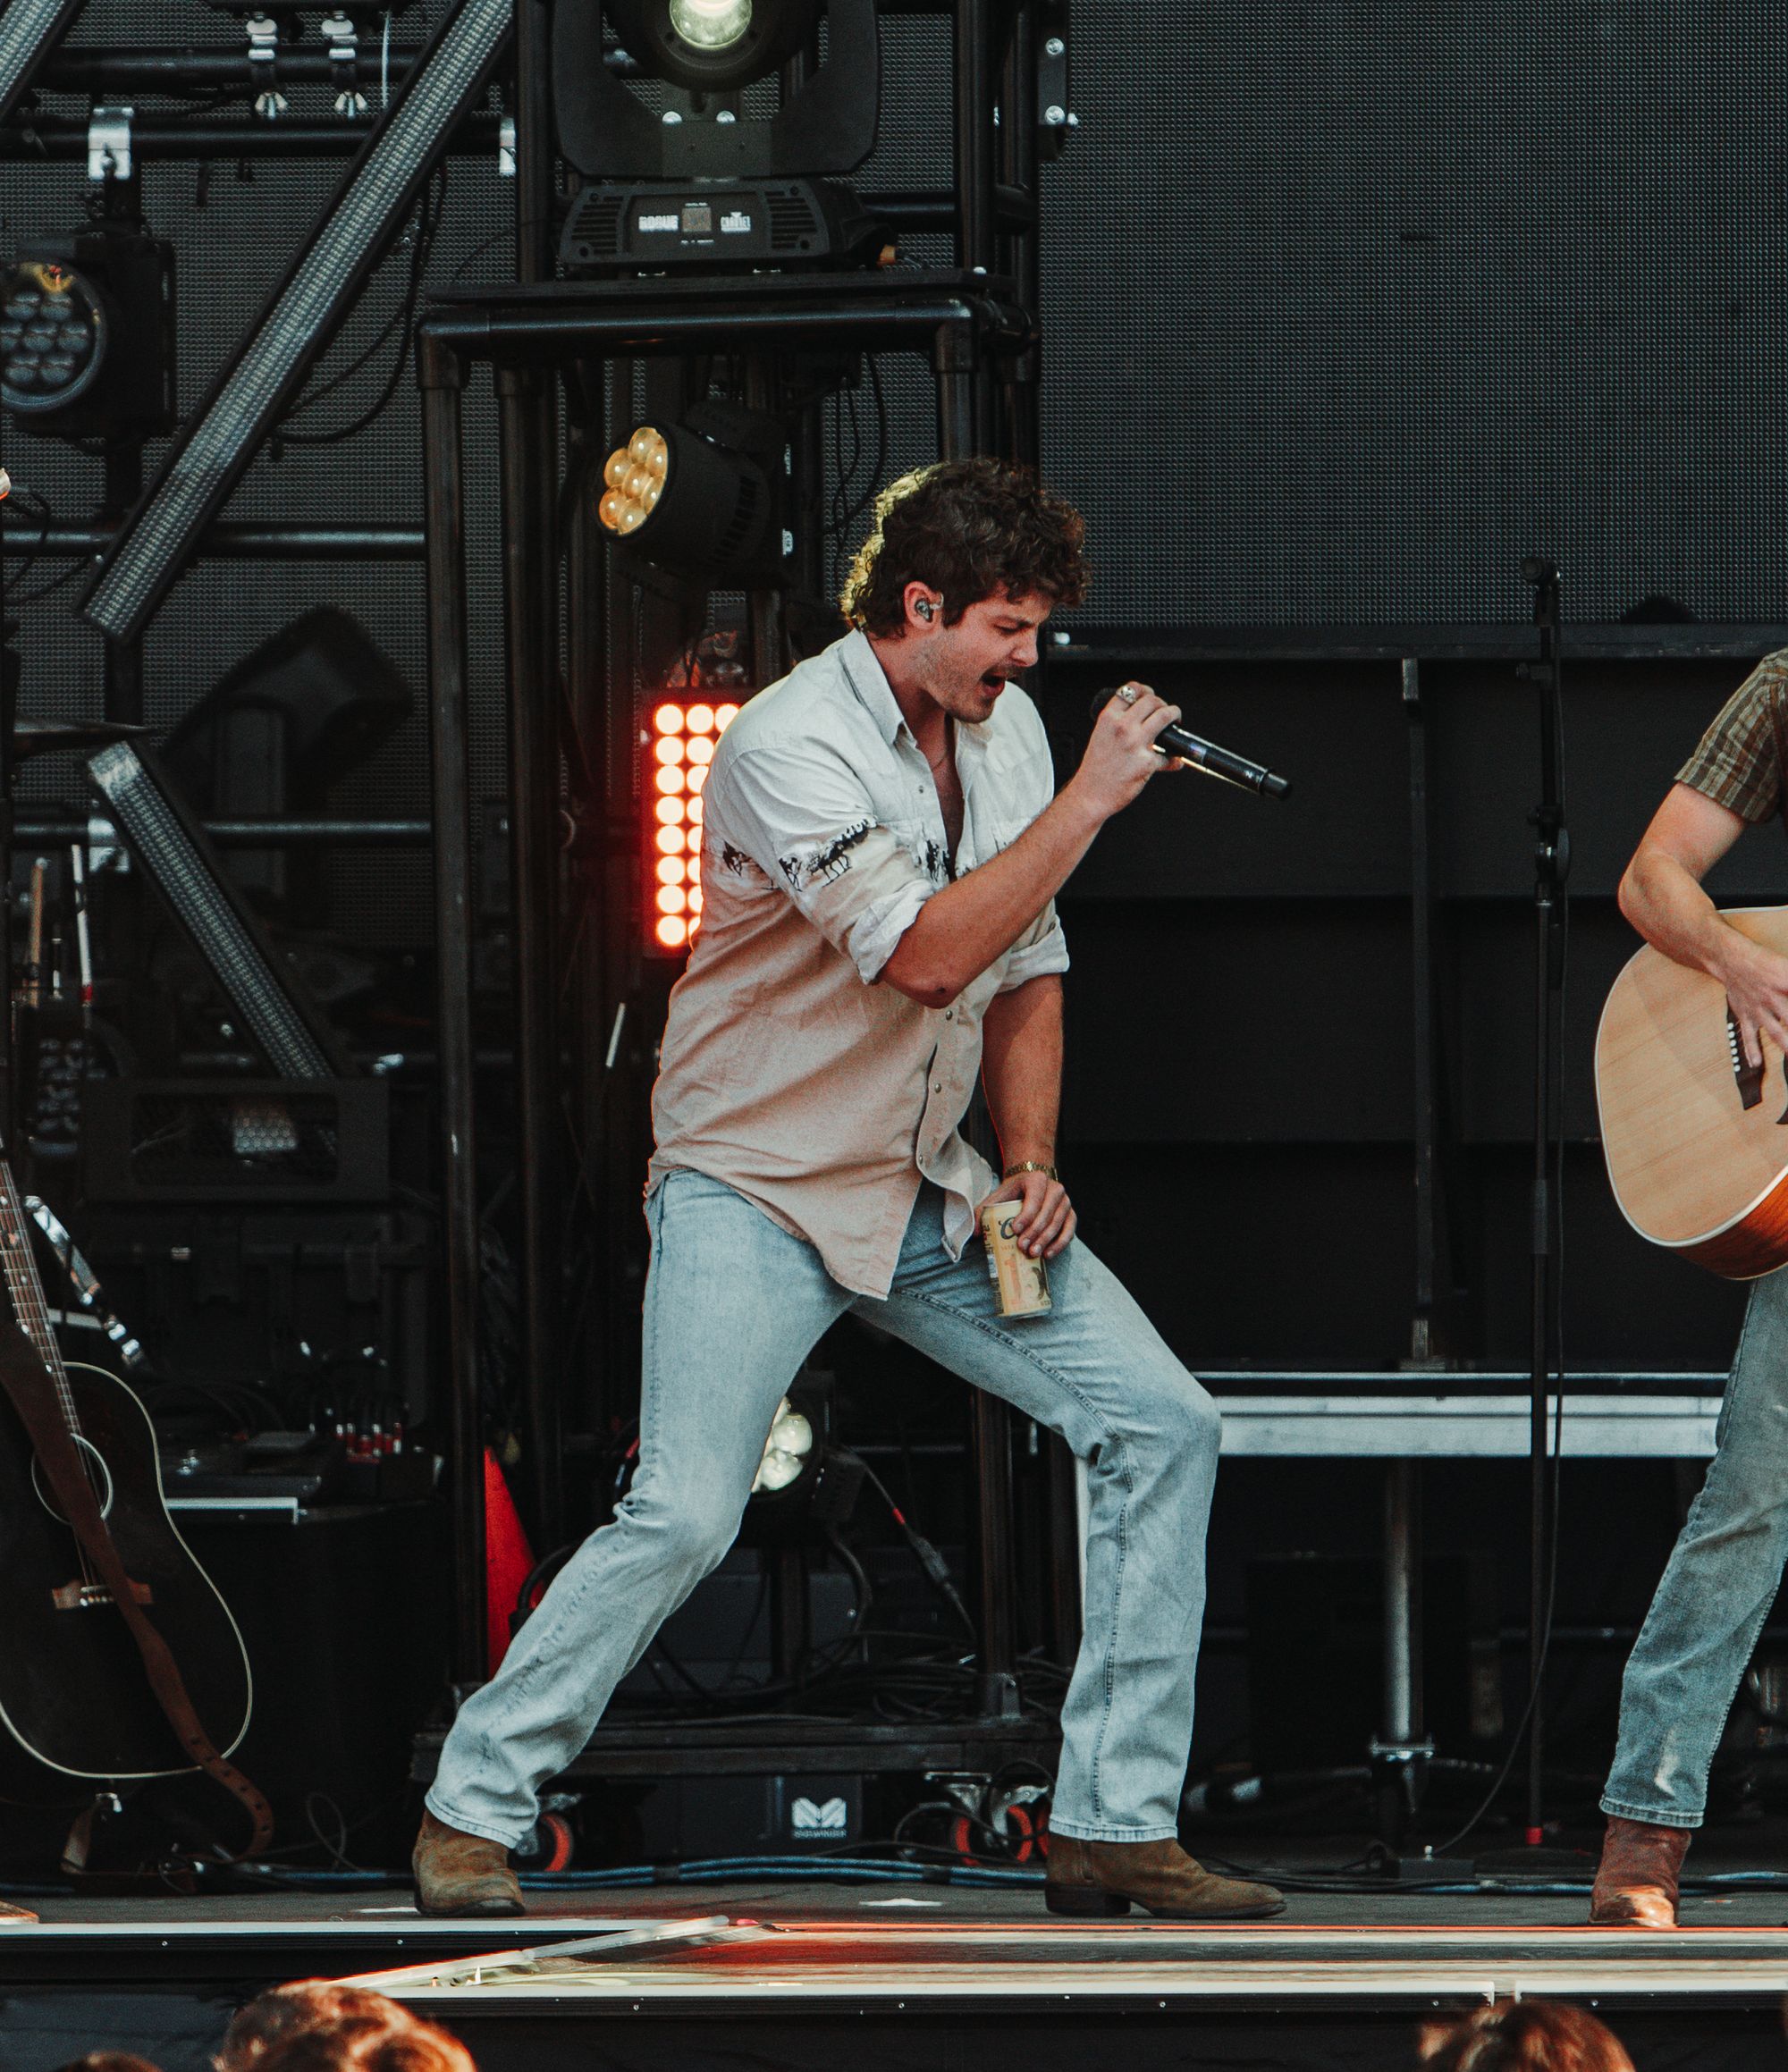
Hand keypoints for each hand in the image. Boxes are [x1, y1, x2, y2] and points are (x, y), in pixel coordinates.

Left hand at [978, 1167, 1075, 1259]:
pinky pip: (1069, 1230)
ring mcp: (1066, 1202)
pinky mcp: (1071, 1214)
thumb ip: (984, 1210)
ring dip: (1046, 1240)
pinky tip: (1048, 1254)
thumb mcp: (998, 1194)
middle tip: (1023, 1248)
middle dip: (1034, 1232)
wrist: (1034, 1182)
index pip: (1034, 1199)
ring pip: (1058, 1223)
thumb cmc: (1015, 1191)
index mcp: (1037, 1180)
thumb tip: (977, 1232)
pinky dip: (1060, 1244)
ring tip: (1033, 1253)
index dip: (1026, 1216)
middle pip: (1047, 1213)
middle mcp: (1055, 1189)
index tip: (1015, 1230)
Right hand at [1066, 682, 1183, 823]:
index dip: (1145, 690)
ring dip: (1175, 715)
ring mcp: (1135, 743)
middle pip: (1152, 700)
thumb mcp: (1100, 737)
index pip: (1130, 690)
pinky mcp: (1147, 762)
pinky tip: (1173, 760)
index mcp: (1108, 718)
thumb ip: (1118, 724)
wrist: (1090, 795)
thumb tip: (1142, 720)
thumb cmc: (1095, 770)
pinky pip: (1168, 755)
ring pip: (1165, 715)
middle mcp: (1122, 727)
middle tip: (1166, 712)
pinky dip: (1174, 758)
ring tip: (1175, 722)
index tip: (1150, 695)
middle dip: (1163, 704)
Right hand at [1721, 935, 1787, 1069]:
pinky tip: (1757, 1062)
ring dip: (1787, 1045)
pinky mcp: (1746, 1015)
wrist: (1730, 960)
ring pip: (1775, 1031)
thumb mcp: (1786, 966)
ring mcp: (1759, 1009)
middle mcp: (1773, 998)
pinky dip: (1751, 1050)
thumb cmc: (1761, 961)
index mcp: (1786, 982)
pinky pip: (1748, 1035)